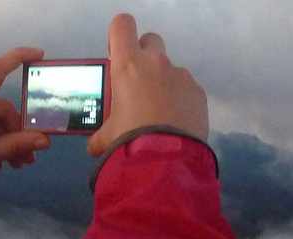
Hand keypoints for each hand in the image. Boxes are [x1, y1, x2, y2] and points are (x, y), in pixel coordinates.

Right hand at [87, 14, 208, 155]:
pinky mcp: (198, 92)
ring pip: (170, 68)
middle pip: (150, 40)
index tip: (117, 54)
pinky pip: (186, 88)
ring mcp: (180, 75)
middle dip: (144, 54)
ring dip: (163, 83)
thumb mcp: (107, 137)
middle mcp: (155, 63)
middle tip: (138, 82)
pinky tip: (176, 122)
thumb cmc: (129, 140)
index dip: (119, 35)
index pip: (122, 25)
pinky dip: (181, 100)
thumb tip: (95, 146)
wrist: (165, 160)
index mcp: (128, 65)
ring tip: (159, 113)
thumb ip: (101, 135)